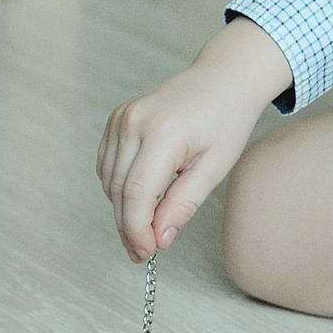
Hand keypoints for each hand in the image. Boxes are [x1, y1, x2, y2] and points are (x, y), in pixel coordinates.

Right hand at [96, 18, 290, 261]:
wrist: (222, 78)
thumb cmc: (226, 120)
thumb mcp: (215, 167)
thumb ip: (184, 203)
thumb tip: (160, 238)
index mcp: (163, 132)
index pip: (136, 193)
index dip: (137, 230)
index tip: (146, 254)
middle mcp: (134, 122)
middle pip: (117, 189)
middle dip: (128, 226)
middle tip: (144, 252)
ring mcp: (121, 117)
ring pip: (107, 179)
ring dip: (122, 208)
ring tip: (146, 226)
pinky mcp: (116, 118)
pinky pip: (106, 163)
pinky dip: (117, 185)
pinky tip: (140, 195)